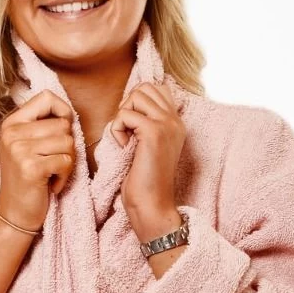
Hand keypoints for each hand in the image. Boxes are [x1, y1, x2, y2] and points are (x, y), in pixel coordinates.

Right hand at [0, 89, 75, 230]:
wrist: (14, 213)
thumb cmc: (27, 180)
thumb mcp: (27, 146)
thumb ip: (42, 126)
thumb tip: (69, 115)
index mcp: (12, 123)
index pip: (46, 97)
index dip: (63, 111)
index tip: (63, 130)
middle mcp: (12, 133)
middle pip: (63, 124)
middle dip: (67, 146)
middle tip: (53, 163)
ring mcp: (19, 150)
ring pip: (68, 143)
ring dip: (67, 162)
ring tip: (51, 173)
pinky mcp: (31, 168)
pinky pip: (66, 162)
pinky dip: (65, 176)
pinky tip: (51, 184)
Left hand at [109, 82, 185, 230]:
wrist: (152, 204)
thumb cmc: (144, 180)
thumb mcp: (146, 146)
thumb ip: (145, 123)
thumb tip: (128, 102)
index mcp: (176, 122)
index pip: (157, 88)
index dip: (137, 102)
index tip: (132, 128)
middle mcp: (175, 120)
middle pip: (145, 87)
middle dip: (128, 106)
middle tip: (128, 132)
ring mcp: (167, 124)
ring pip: (136, 96)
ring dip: (123, 117)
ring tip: (127, 140)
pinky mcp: (154, 132)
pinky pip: (124, 115)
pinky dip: (117, 131)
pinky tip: (124, 149)